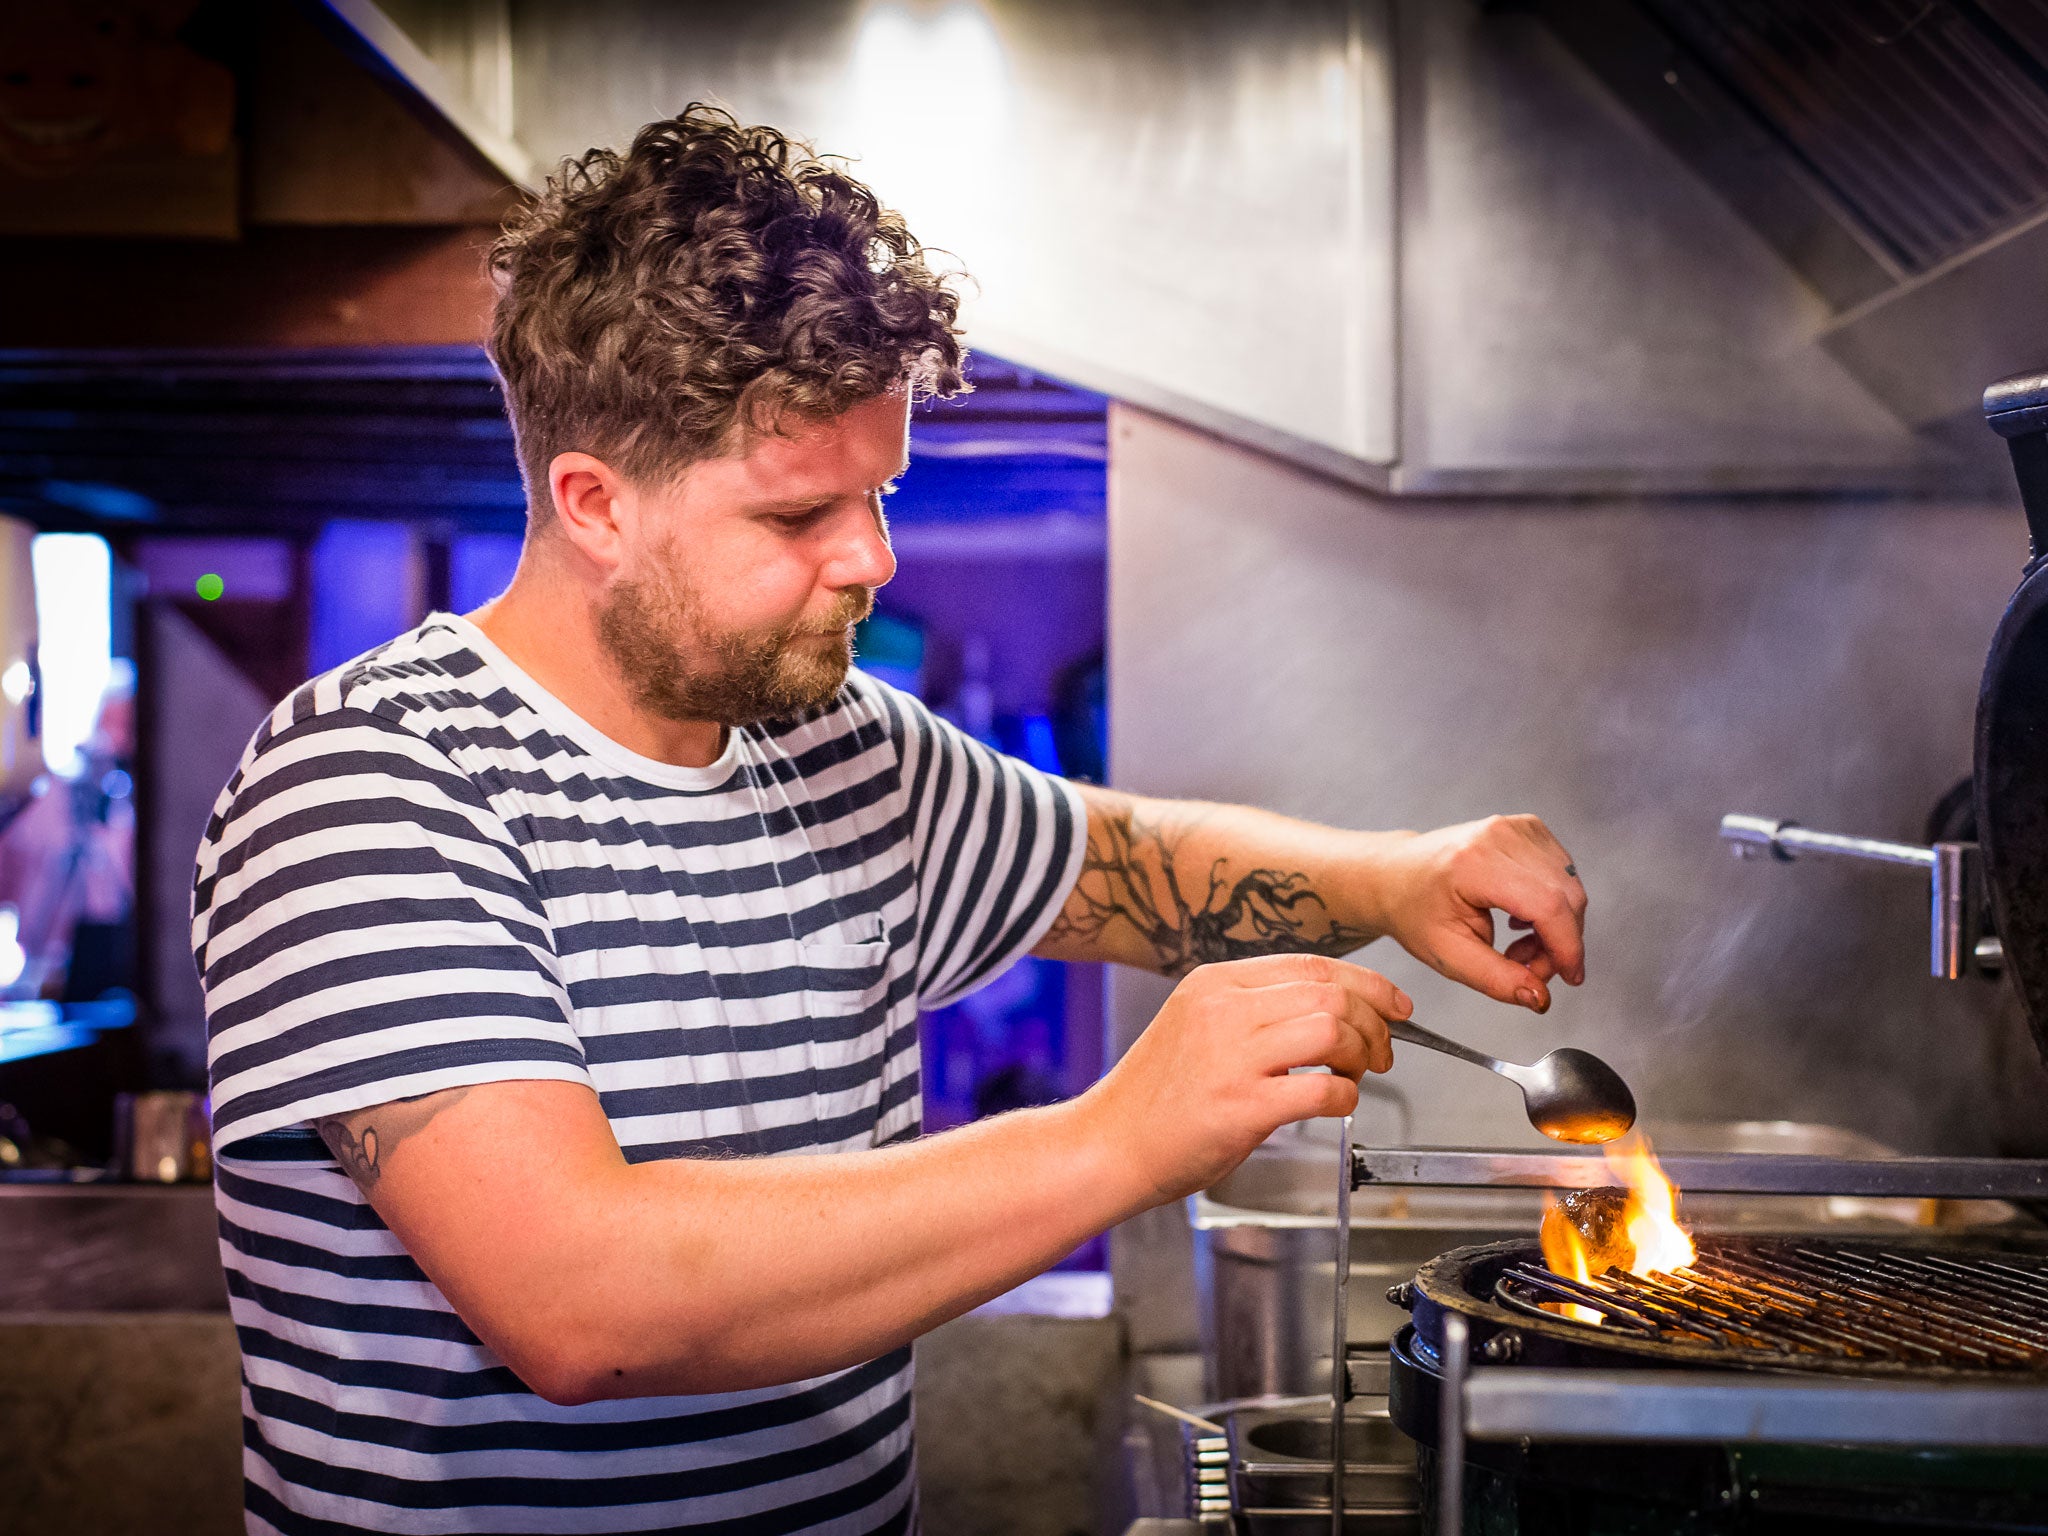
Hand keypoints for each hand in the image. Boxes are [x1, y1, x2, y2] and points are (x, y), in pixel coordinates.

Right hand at [1077, 952, 1402, 1204]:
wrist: (1108, 1145)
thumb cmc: (1155, 1098)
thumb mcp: (1195, 1025)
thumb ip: (1251, 1010)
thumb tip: (1327, 1011)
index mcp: (1213, 984)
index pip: (1311, 965)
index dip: (1365, 983)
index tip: (1392, 1004)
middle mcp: (1223, 1010)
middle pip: (1329, 993)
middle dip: (1373, 1021)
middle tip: (1381, 1049)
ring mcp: (1231, 1057)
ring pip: (1331, 1029)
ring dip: (1362, 1053)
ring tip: (1358, 1074)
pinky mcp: (1241, 1106)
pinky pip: (1322, 1089)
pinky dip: (1345, 1096)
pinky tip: (1337, 1103)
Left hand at [1370, 814, 1585, 1012]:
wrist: (1396, 875)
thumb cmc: (1414, 911)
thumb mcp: (1447, 955)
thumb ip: (1496, 980)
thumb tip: (1539, 998)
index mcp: (1475, 863)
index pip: (1546, 904)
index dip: (1567, 946)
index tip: (1571, 978)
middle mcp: (1500, 836)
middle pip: (1566, 896)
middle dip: (1559, 943)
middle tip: (1527, 969)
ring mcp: (1517, 826)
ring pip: (1570, 887)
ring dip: (1556, 928)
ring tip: (1517, 948)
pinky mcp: (1528, 828)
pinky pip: (1563, 875)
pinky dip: (1552, 907)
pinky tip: (1520, 921)